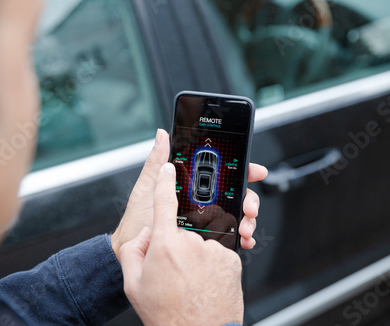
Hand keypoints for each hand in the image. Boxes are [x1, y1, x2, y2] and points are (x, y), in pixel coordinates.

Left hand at [111, 129, 267, 258]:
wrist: (135, 254)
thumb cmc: (137, 222)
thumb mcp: (147, 189)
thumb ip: (156, 162)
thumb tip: (162, 135)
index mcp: (190, 187)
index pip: (221, 174)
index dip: (241, 170)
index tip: (255, 171)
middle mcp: (202, 203)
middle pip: (236, 195)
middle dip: (249, 199)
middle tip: (248, 207)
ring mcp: (207, 222)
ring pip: (237, 216)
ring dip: (248, 220)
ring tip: (244, 227)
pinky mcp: (207, 240)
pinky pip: (230, 237)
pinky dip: (242, 238)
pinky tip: (243, 240)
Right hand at [119, 163, 243, 325]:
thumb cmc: (167, 314)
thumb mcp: (134, 284)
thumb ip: (133, 251)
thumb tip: (146, 235)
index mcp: (166, 244)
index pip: (164, 200)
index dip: (165, 180)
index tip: (167, 168)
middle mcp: (193, 243)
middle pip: (183, 227)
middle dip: (178, 242)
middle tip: (174, 269)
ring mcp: (215, 250)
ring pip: (202, 240)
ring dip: (196, 254)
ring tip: (191, 280)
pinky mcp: (232, 259)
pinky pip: (218, 251)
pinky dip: (211, 262)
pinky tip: (204, 282)